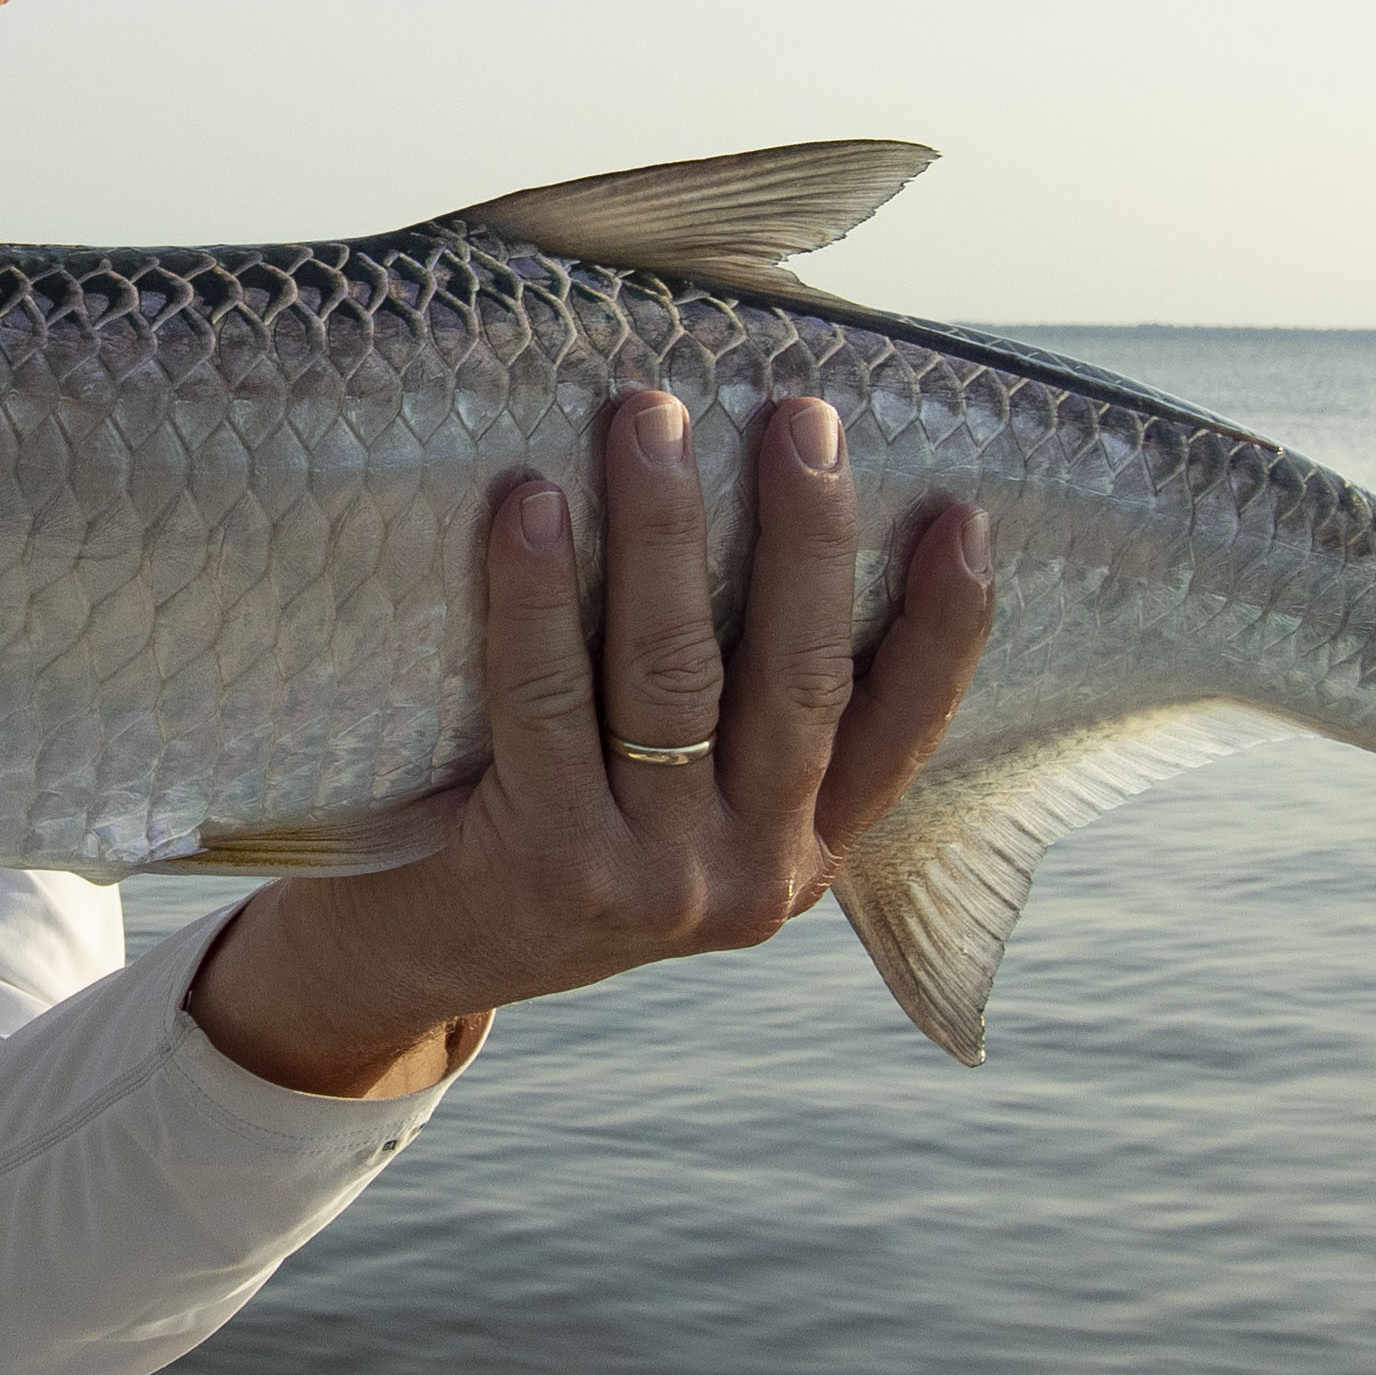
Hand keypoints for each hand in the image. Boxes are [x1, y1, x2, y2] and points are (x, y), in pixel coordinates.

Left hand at [186, 389, 990, 1098]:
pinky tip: (531, 503)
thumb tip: (756, 494)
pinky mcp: (550, 865)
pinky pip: (548, 698)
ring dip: (664, 530)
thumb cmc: (547, 828)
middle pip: (799, 679)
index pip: (901, 730)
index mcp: (803, 849)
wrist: (411, 961)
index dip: (945, 627)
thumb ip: (728, 704)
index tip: (964, 517)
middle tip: (800, 412)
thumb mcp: (670, 797)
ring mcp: (654, 880)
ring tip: (650, 415)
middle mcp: (750, 873)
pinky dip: (538, 592)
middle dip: (807, 533)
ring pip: (675, 675)